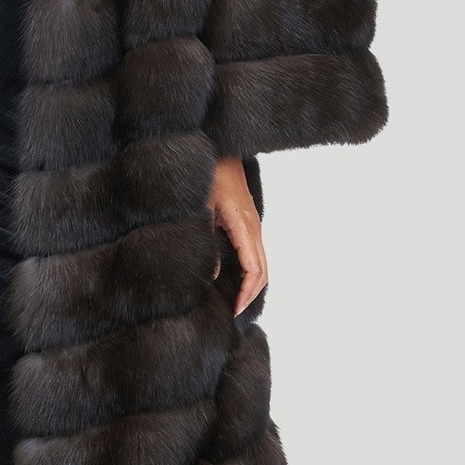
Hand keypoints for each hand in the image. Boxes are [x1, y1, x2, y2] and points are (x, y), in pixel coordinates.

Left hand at [209, 156, 267, 316]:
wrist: (220, 152)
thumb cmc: (209, 176)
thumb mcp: (201, 208)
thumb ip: (205, 241)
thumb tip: (209, 275)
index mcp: (243, 225)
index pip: (254, 269)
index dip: (246, 293)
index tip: (234, 309)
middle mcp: (254, 227)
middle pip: (263, 271)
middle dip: (251, 294)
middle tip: (235, 312)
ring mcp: (254, 225)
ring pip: (263, 263)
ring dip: (253, 284)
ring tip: (237, 301)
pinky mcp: (249, 223)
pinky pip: (257, 253)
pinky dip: (252, 271)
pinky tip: (238, 279)